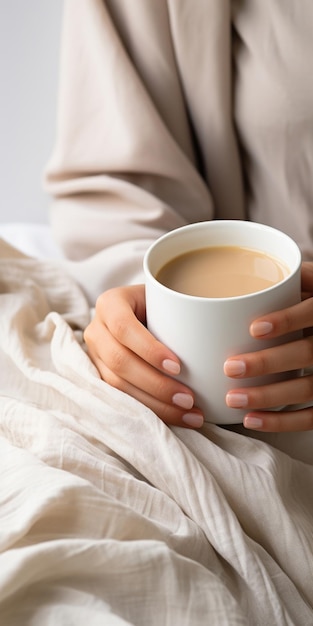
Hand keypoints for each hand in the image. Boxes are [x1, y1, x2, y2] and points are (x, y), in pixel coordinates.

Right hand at [83, 284, 203, 427]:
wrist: (143, 314)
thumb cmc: (166, 305)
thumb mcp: (171, 298)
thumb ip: (187, 306)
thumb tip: (228, 325)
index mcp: (110, 304)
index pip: (124, 327)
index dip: (149, 350)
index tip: (179, 366)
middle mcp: (96, 330)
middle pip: (120, 362)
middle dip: (156, 384)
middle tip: (190, 399)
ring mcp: (95, 357)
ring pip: (117, 386)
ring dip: (155, 404)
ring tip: (189, 413)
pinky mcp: (100, 379)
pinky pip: (121, 399)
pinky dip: (151, 411)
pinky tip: (176, 418)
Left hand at [224, 262, 312, 431]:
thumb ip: (293, 276)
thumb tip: (248, 271)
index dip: (288, 320)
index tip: (255, 328)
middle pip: (309, 353)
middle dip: (269, 363)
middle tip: (231, 366)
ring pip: (309, 388)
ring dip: (269, 397)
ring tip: (233, 399)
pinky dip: (282, 422)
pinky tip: (251, 420)